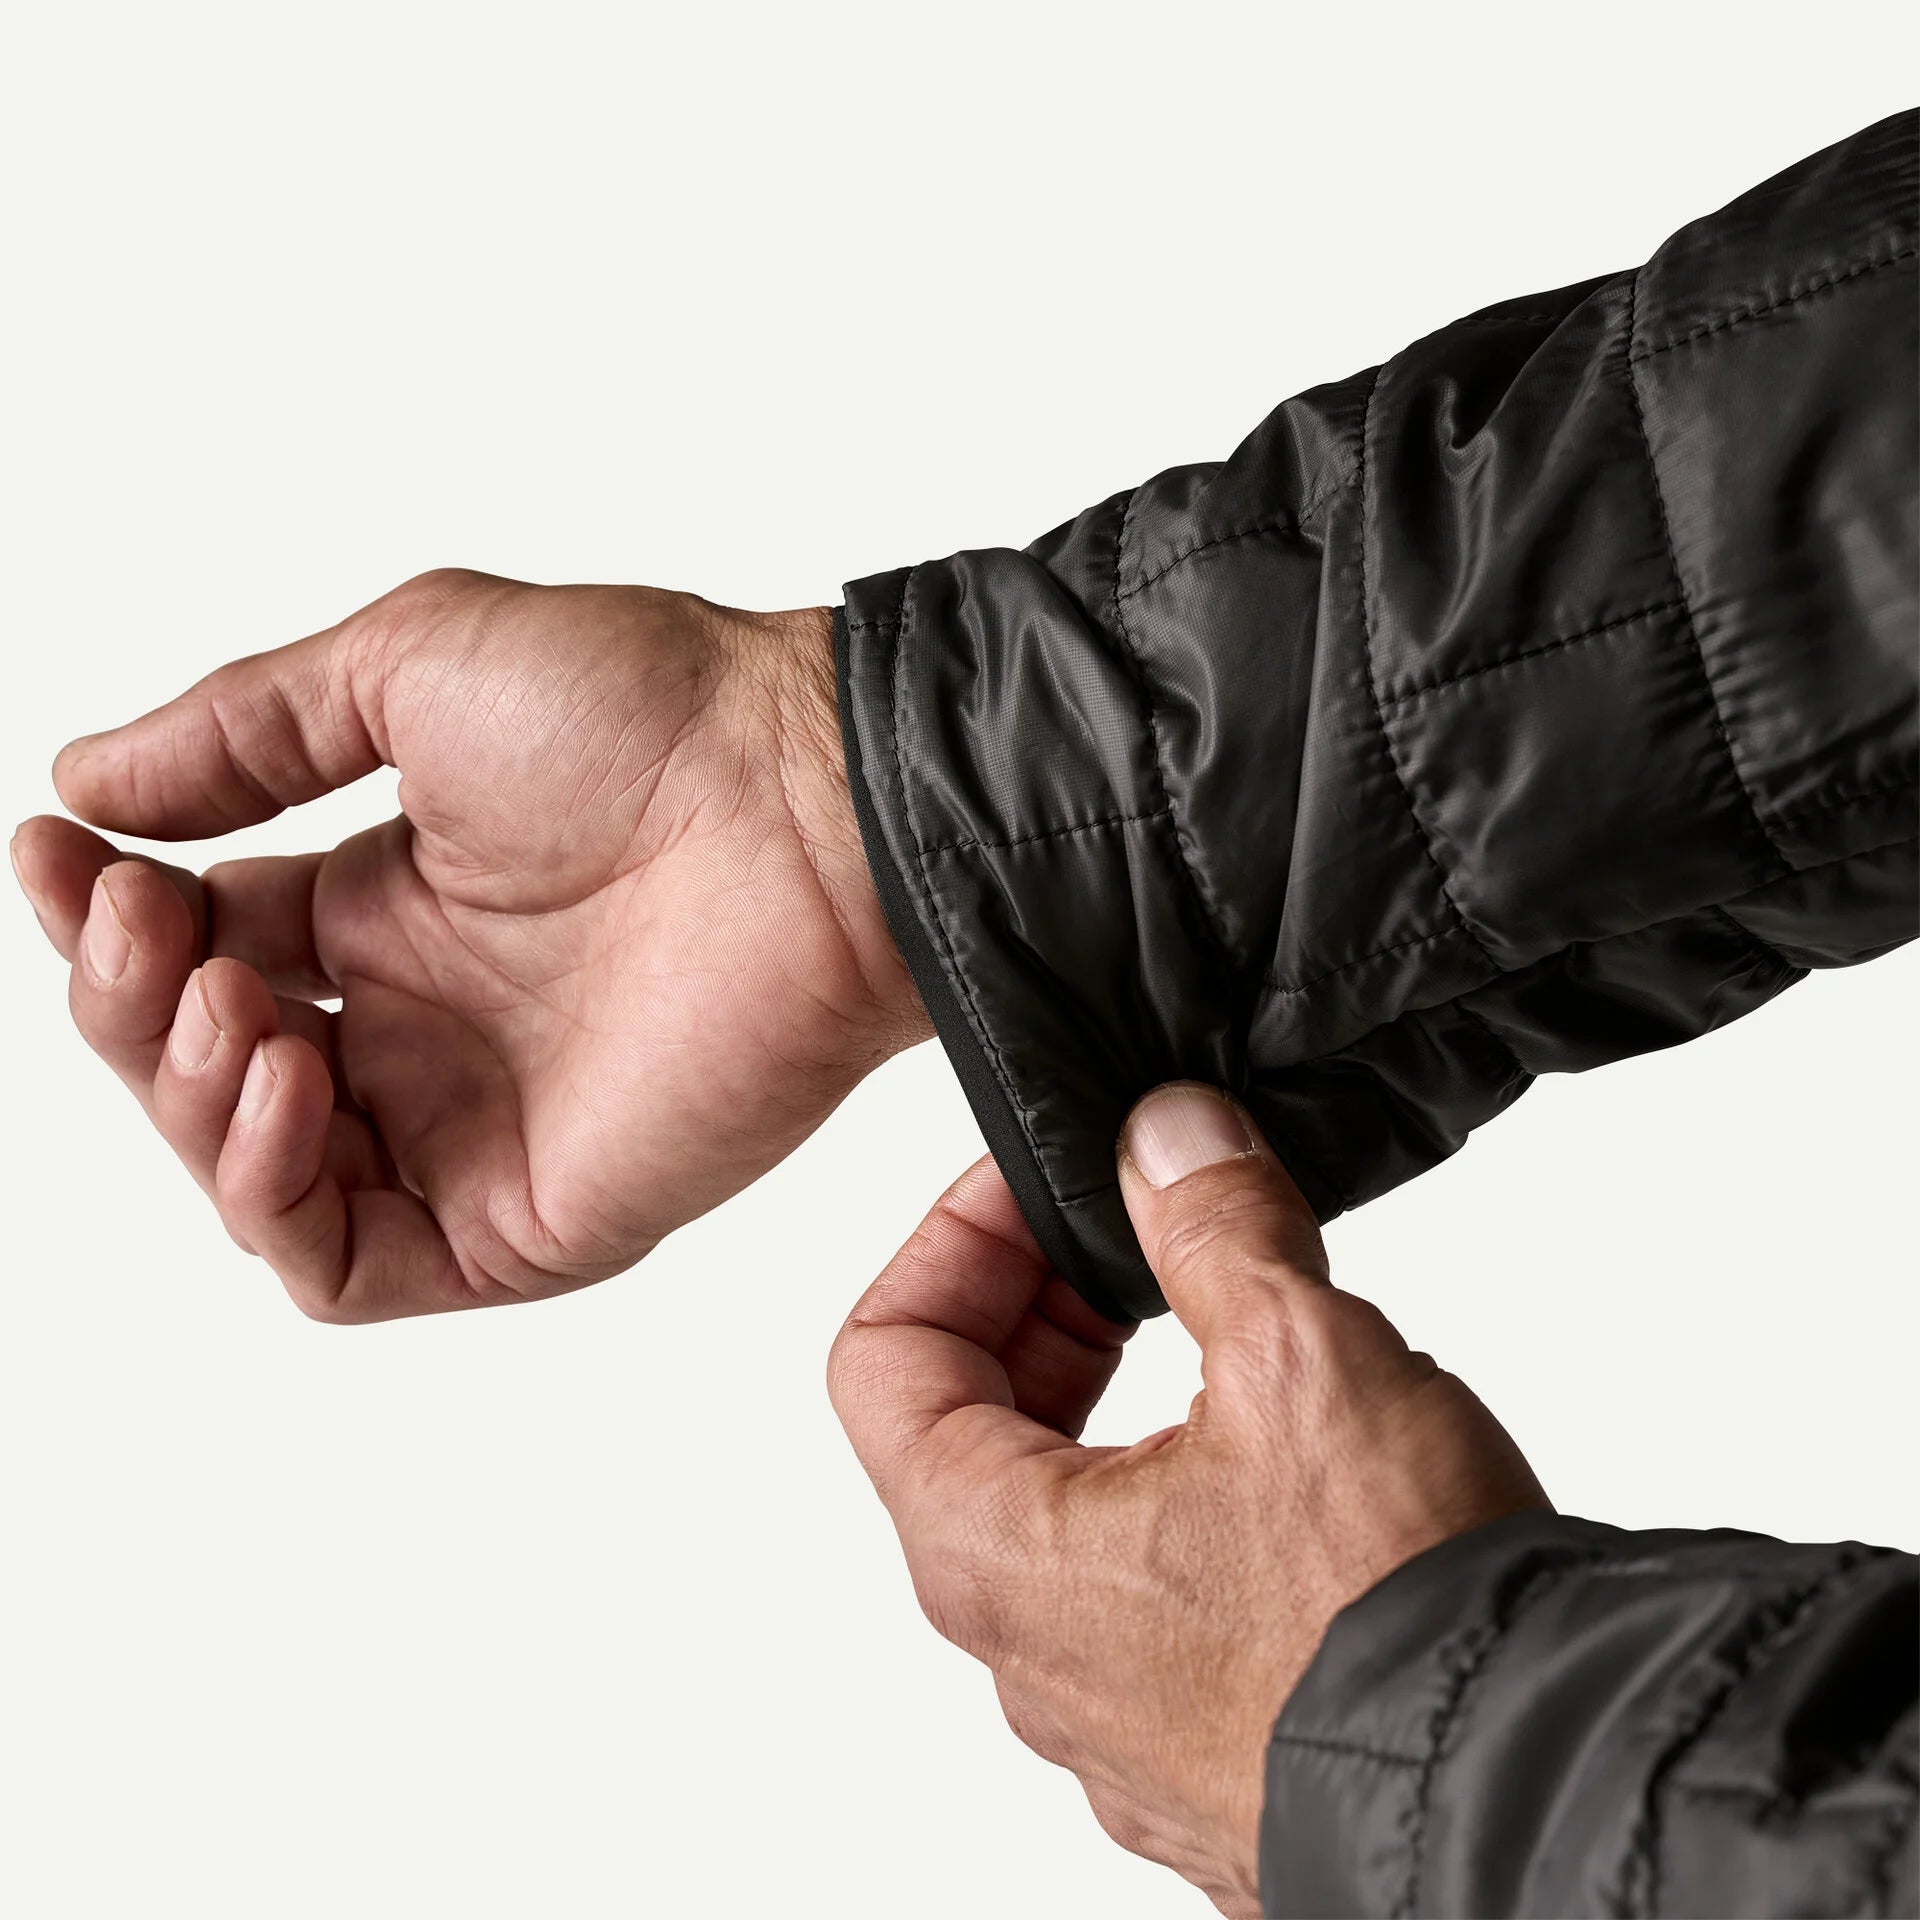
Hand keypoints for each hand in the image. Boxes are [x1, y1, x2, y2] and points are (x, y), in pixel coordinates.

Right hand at [12, 571, 927, 1320]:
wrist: (812, 805)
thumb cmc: (656, 715)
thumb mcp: (409, 669)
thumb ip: (243, 734)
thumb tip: (84, 779)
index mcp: (397, 904)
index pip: (202, 943)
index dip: (109, 913)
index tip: (56, 847)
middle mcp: (428, 1022)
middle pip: (206, 1066)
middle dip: (130, 1003)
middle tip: (141, 920)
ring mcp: (474, 1124)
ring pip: (257, 1175)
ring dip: (186, 1097)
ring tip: (226, 1001)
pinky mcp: (530, 1215)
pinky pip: (350, 1266)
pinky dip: (273, 1198)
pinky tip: (284, 1084)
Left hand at [828, 1083, 1546, 1915]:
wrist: (1539, 1798)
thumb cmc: (1395, 1618)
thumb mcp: (1301, 1359)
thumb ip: (1215, 1226)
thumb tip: (1170, 1138)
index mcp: (996, 1554)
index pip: (882, 1358)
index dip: (954, 1241)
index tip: (1042, 1184)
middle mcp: (1030, 1651)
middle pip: (964, 1428)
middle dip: (1042, 1304)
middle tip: (1133, 1236)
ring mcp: (1114, 1710)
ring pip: (1060, 1509)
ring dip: (1115, 1393)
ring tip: (1219, 1325)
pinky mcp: (1201, 1736)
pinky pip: (1143, 1586)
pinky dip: (1178, 1485)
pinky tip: (1280, 1449)